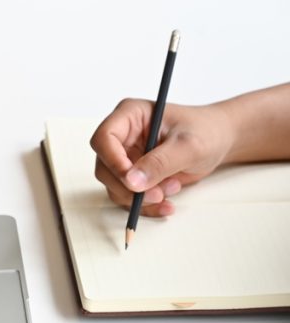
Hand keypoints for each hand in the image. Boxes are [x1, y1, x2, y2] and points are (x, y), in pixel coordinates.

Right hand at [90, 99, 235, 216]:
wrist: (219, 141)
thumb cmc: (206, 132)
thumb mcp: (188, 146)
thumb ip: (160, 162)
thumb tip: (132, 181)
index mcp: (130, 116)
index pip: (104, 138)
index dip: (112, 161)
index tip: (132, 180)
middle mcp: (122, 136)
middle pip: (105, 167)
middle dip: (129, 186)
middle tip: (157, 194)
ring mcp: (125, 157)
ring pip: (114, 186)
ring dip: (140, 197)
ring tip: (172, 188)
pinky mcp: (132, 175)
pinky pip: (127, 197)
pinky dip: (145, 206)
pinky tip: (166, 204)